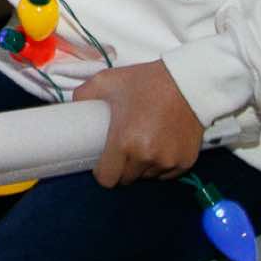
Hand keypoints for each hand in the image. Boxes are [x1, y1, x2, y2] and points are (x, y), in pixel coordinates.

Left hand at [73, 60, 203, 186]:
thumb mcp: (107, 81)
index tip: (103, 160)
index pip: (107, 179)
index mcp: (124, 143)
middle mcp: (147, 158)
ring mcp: (168, 162)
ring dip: (142, 167)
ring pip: (147, 177)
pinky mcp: (185, 162)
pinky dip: (161, 165)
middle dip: (121, 168)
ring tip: (143, 144)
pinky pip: (166, 174)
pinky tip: (160, 146)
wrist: (188, 82)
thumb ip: (84, 95)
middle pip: (127, 179)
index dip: (102, 172)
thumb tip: (73, 107)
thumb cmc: (146, 82)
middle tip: (122, 148)